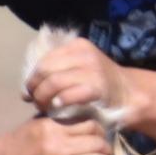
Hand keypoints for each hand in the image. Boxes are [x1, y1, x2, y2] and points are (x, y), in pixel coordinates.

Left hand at [21, 36, 137, 132]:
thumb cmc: (99, 85)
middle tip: (36, 103)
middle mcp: (84, 54)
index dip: (32, 78)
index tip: (28, 94)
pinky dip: (59, 102)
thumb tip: (26, 89)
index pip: (43, 61)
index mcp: (76, 46)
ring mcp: (92, 69)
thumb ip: (56, 72)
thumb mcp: (79, 69)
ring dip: (44, 98)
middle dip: (36, 89)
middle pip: (45, 70)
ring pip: (53, 82)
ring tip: (45, 108)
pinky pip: (69, 94)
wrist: (129, 93)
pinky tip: (58, 108)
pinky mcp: (97, 87)